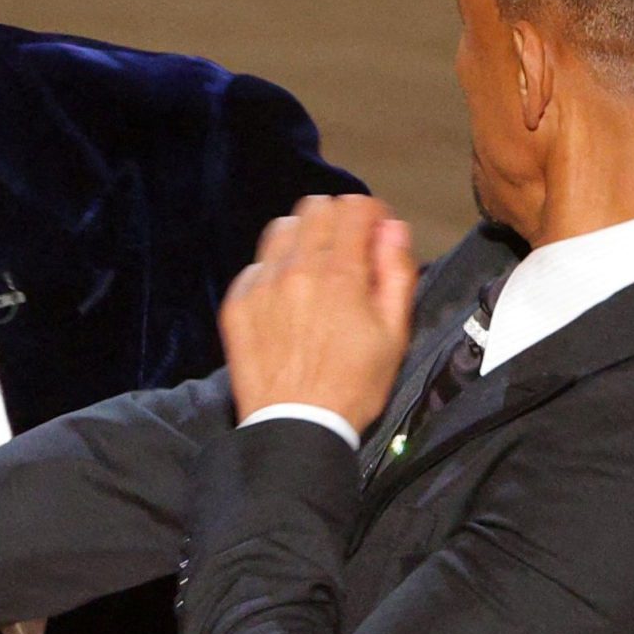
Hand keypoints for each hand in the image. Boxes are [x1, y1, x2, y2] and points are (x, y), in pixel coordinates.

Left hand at [220, 194, 416, 431]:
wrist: (296, 427)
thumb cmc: (353, 386)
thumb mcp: (395, 334)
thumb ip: (396, 273)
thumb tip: (392, 229)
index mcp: (340, 274)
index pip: (353, 206)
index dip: (371, 215)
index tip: (375, 236)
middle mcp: (296, 269)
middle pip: (315, 208)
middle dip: (337, 221)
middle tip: (347, 251)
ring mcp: (261, 285)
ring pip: (282, 229)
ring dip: (303, 239)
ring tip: (314, 270)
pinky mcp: (237, 304)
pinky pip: (256, 266)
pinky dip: (275, 272)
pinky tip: (287, 299)